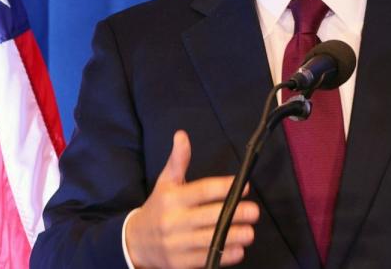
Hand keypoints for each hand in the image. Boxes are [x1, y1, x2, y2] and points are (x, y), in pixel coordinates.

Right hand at [124, 130, 259, 267]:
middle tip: (254, 211)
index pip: (202, 191)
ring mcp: (176, 244)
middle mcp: (174, 221)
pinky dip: (224, 256)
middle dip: (235, 214)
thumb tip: (182, 135)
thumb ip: (178, 161)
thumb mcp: (165, 183)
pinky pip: (206, 259)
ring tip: (250, 232)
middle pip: (210, 217)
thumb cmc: (158, 208)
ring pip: (210, 240)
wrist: (135, 242)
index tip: (244, 186)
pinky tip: (238, 250)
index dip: (224, 188)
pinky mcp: (180, 263)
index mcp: (172, 198)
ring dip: (234, 237)